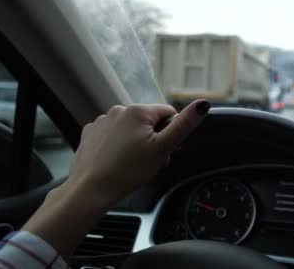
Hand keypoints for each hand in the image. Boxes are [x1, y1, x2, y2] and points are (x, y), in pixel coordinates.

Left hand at [67, 100, 210, 205]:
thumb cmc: (128, 171)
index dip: (171, 134)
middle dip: (154, 140)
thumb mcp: (163, 148)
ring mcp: (101, 122)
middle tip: (150, 162)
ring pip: (131, 129)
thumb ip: (184, 125)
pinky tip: (117, 162)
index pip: (168, 114)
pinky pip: (113, 136)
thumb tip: (203, 104)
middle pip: (149, 122)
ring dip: (136, 143)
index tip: (165, 151)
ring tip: (133, 164)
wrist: (90, 191)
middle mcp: (118, 110)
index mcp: (138, 110)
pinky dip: (118, 146)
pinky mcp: (90, 134)